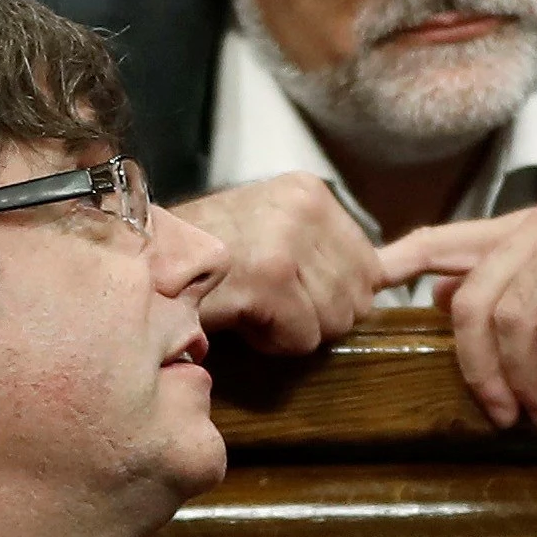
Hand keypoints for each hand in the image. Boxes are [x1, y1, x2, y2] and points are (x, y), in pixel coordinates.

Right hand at [169, 174, 382, 353]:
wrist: (137, 264)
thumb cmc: (202, 258)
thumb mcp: (275, 234)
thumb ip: (335, 252)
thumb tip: (399, 274)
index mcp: (310, 192)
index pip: (371, 269)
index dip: (329, 294)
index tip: (281, 285)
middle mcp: (303, 207)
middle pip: (358, 300)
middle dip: (315, 314)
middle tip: (263, 300)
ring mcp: (287, 240)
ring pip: (334, 322)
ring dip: (292, 330)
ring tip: (249, 305)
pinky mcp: (268, 278)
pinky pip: (304, 339)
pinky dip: (272, 344)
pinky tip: (239, 319)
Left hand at [376, 191, 536, 428]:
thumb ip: (504, 277)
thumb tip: (439, 302)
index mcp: (519, 230)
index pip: (441, 239)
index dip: (399, 263)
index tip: (367, 291)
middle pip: (475, 300)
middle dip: (478, 368)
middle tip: (500, 414)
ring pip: (518, 316)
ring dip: (524, 378)